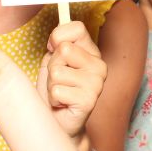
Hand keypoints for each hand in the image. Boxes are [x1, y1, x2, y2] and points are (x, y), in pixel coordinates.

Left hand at [36, 21, 106, 140]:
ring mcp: (96, 83)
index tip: (53, 49)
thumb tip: (56, 38)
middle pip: (64, 49)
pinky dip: (53, 99)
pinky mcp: (89, 100)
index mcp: (92, 52)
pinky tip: (62, 104)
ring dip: (52, 85)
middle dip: (52, 65)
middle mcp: (99, 65)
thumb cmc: (55, 89)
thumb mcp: (52, 60)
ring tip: (60, 93)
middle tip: (58, 79)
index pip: (76, 28)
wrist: (57, 122)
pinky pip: (57, 90)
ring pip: (57, 72)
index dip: (58, 36)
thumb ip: (56, 44)